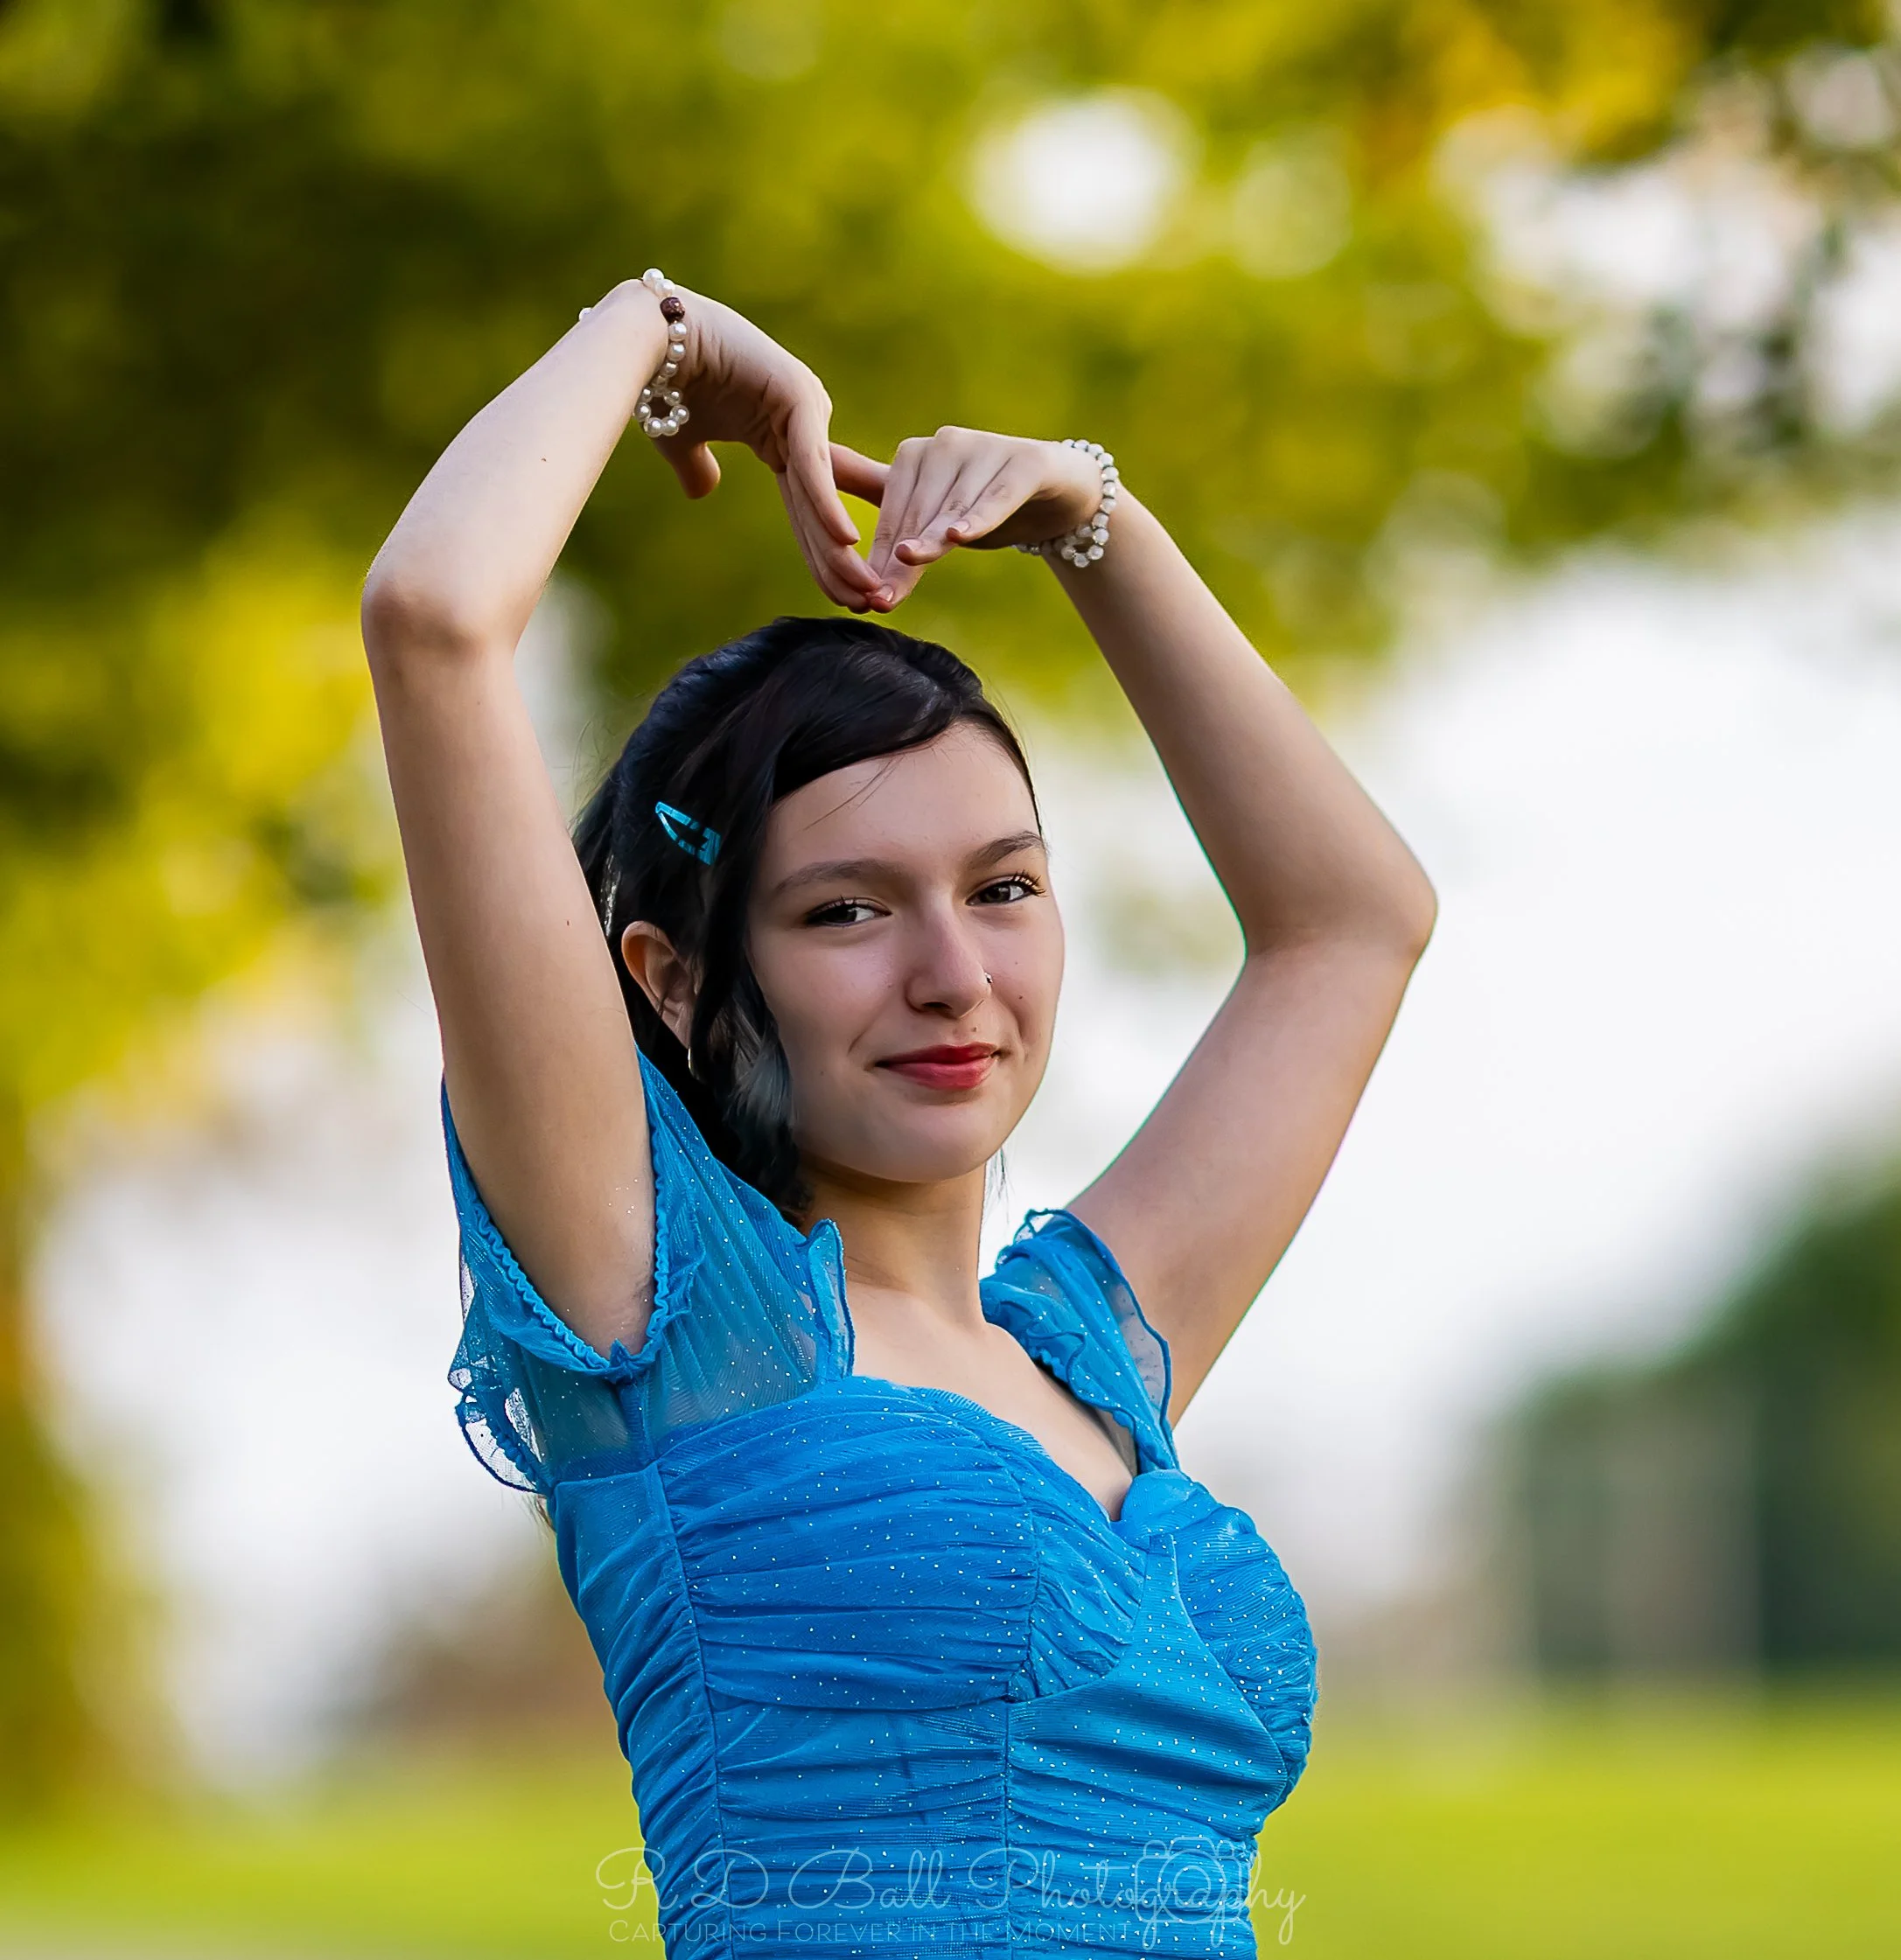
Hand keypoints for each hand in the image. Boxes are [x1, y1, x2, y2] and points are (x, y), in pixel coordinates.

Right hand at [638, 284, 883, 609]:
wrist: (645, 335)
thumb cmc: (660, 381)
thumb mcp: (680, 441)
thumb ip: (697, 468)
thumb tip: (702, 492)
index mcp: (781, 438)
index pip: (808, 510)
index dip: (824, 556)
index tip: (843, 597)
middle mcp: (802, 424)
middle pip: (825, 509)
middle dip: (846, 563)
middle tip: (870, 607)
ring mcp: (803, 405)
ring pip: (824, 492)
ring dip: (843, 547)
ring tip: (865, 591)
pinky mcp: (795, 393)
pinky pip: (812, 462)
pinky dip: (827, 502)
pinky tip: (846, 541)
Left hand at [831, 427, 1105, 609]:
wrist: (1057, 496)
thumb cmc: (982, 505)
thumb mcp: (931, 514)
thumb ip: (886, 515)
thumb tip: (816, 515)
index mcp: (914, 454)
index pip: (890, 513)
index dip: (878, 555)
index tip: (864, 595)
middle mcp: (945, 444)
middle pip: (916, 513)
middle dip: (900, 559)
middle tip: (882, 600)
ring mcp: (986, 449)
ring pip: (952, 506)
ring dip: (932, 542)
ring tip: (910, 568)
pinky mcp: (1025, 462)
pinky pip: (996, 495)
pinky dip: (978, 516)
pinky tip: (960, 536)